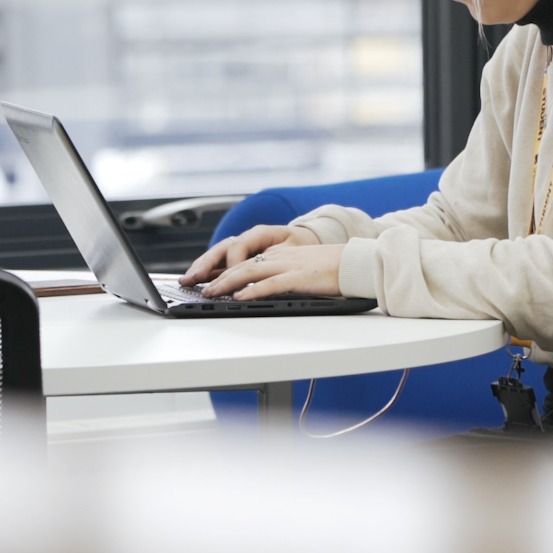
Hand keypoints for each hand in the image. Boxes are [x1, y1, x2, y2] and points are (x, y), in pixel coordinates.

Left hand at [198, 243, 344, 299]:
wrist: (358, 263)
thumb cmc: (335, 269)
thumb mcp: (303, 269)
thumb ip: (283, 275)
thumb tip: (263, 289)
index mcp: (280, 254)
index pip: (244, 259)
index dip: (221, 269)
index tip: (203, 278)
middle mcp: (280, 257)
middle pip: (240, 263)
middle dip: (214, 275)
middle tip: (194, 285)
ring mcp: (289, 265)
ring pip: (249, 271)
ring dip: (226, 283)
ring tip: (210, 293)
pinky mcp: (300, 277)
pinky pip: (271, 284)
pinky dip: (252, 291)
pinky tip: (240, 298)